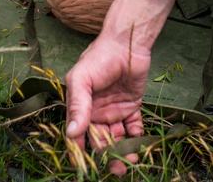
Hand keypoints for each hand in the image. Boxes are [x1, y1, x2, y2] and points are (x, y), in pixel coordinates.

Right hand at [64, 0, 179, 175]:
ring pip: (117, 137)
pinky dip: (137, 136)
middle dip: (108, 157)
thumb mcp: (82, 79)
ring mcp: (114, 110)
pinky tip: (140, 140)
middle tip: (118, 170)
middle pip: (100, 140)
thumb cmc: (99, 58)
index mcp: (80, 106)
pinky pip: (134, 126)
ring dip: (124, 150)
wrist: (128, 43)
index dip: (82, 151)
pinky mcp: (132, 106)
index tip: (87, 166)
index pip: (78, 134)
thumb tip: (72, 134)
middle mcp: (96, 112)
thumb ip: (78, 106)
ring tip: (133, 159)